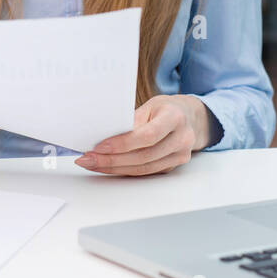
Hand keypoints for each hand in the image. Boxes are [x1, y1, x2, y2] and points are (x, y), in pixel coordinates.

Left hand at [74, 94, 211, 175]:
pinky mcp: (173, 167)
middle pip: (143, 156)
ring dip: (114, 168)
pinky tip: (108, 166)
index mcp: (175, 118)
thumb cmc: (165, 109)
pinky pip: (145, 172)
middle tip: (88, 159)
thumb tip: (105, 135)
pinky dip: (124, 170)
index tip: (99, 147)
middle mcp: (182, 139)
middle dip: (112, 160)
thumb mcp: (150, 105)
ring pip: (143, 168)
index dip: (122, 144)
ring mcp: (179, 156)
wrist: (189, 117)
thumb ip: (132, 120)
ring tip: (92, 164)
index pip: (148, 135)